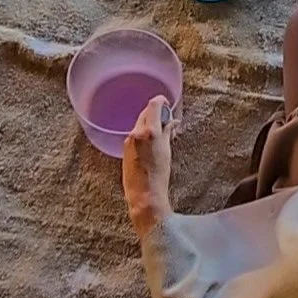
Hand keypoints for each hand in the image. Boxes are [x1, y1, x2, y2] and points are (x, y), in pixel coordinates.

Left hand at [123, 96, 175, 238]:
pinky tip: (152, 144)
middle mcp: (136, 133)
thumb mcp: (167, 151)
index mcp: (149, 131)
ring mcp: (128, 141)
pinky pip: (135, 135)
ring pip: (140, 124)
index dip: (160, 101)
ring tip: (161, 134)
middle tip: (167, 119)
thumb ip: (167, 133)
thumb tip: (171, 123)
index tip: (166, 103)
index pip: (153, 105)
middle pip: (145, 113)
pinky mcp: (125, 149)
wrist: (144, 195)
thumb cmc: (158, 176)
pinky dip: (144, 134)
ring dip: (150, 124)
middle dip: (156, 113)